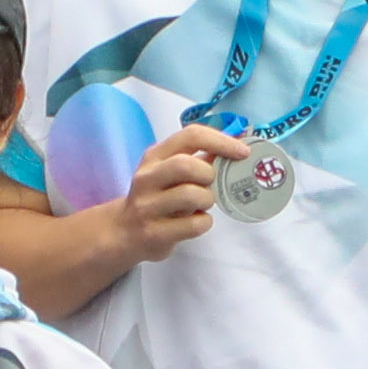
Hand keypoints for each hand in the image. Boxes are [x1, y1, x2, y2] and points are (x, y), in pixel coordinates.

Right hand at [122, 126, 240, 263]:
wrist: (125, 232)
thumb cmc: (158, 197)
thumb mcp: (170, 171)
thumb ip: (200, 158)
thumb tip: (237, 145)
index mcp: (155, 156)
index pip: (191, 136)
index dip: (222, 141)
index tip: (242, 152)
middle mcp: (147, 178)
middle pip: (187, 165)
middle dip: (208, 175)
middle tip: (209, 184)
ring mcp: (148, 206)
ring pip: (192, 195)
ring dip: (207, 200)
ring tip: (202, 204)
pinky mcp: (154, 233)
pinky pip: (194, 224)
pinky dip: (204, 222)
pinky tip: (196, 221)